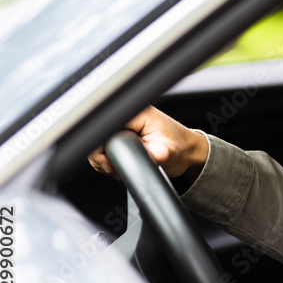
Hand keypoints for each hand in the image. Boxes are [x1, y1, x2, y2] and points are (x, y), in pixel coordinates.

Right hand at [88, 106, 208, 179]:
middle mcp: (128, 116)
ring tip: (117, 168)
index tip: (110, 161)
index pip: (105, 125)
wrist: (186, 152)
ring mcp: (123, 125)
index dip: (102, 146)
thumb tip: (155, 154)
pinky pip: (102, 148)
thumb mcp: (171, 152)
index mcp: (138, 113)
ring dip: (102, 160)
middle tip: (113, 169)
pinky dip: (105, 160)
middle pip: (97, 135)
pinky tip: (116, 166)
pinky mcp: (120, 134)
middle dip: (101, 156)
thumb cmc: (181, 148)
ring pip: (96, 143)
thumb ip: (160, 153)